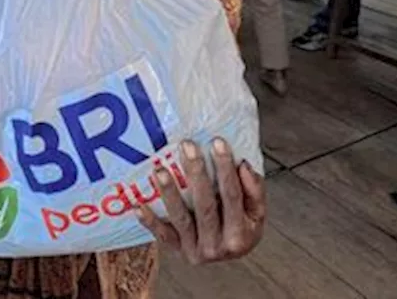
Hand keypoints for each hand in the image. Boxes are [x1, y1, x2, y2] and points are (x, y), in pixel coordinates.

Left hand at [138, 138, 265, 264]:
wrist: (228, 253)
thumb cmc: (243, 227)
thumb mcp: (257, 212)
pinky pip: (162, 235)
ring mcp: (196, 250)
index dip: (225, 169)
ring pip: (181, 219)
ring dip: (170, 193)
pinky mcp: (178, 250)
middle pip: (205, 206)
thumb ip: (254, 190)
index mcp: (241, 235)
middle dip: (196, 173)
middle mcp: (218, 246)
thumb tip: (243, 166)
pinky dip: (150, 221)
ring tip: (161, 170)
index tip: (217, 143)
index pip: (232, 196)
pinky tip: (139, 205)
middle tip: (188, 147)